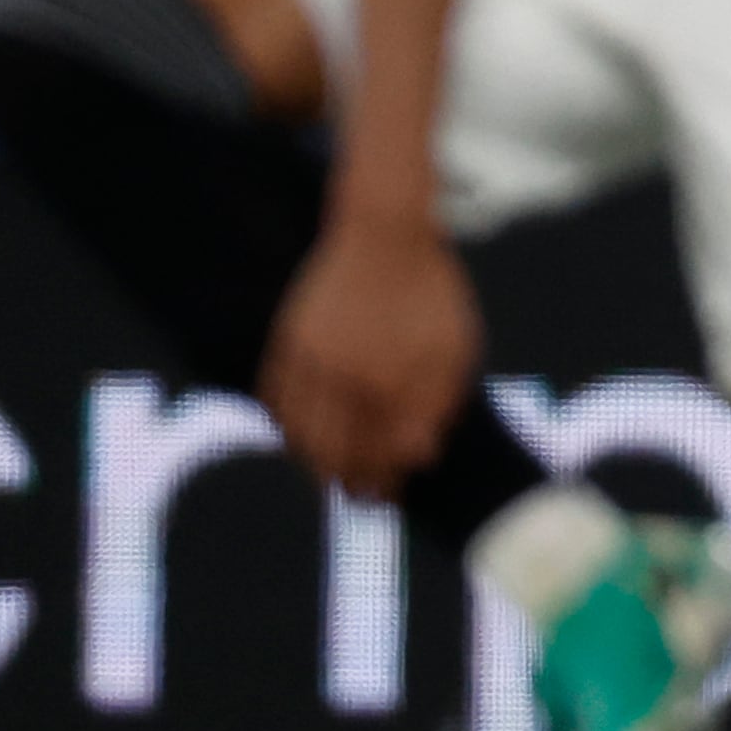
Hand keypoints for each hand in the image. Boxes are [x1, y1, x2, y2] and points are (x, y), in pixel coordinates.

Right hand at [266, 211, 478, 500]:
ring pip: (301, 436)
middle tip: (359, 496)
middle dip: (349, 484)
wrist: (384, 232)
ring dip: (313, 464)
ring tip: (329, 475)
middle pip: (338, 456)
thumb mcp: (454, 346)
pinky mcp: (288, 341)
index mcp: (395, 384)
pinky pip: (275, 400)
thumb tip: (419, 457)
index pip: (382, 458)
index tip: (388, 498)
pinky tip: (299, 437)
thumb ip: (438, 404)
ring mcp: (313, 360)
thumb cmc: (430, 292)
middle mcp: (349, 378)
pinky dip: (285, 426)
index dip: (384, 485)